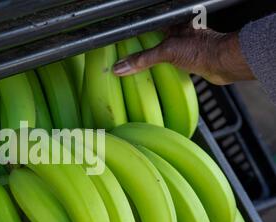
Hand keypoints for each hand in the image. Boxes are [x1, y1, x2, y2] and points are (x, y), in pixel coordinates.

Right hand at [113, 25, 254, 84]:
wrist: (224, 64)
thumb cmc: (203, 50)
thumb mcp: (167, 52)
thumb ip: (143, 59)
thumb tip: (121, 66)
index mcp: (173, 24)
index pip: (148, 25)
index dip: (135, 32)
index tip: (121, 41)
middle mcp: (178, 33)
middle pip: (154, 37)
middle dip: (141, 46)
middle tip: (127, 54)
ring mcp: (184, 46)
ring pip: (162, 50)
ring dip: (151, 58)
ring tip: (137, 65)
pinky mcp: (188, 59)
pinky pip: (169, 62)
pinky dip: (161, 68)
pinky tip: (155, 73)